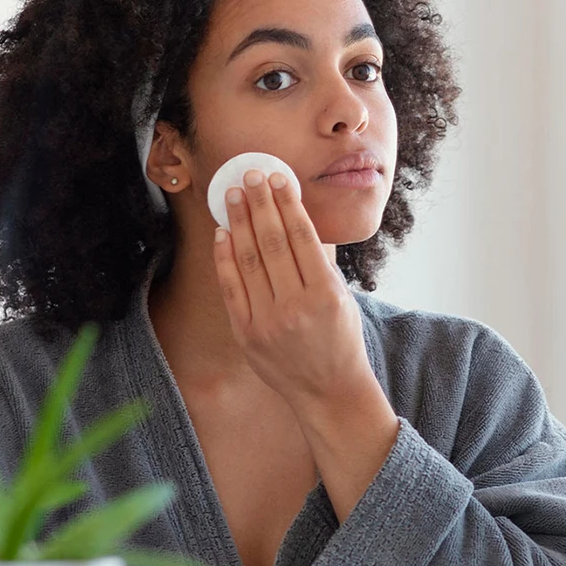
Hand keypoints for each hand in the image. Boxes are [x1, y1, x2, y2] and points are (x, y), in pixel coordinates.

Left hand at [212, 168, 400, 520]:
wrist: (328, 390)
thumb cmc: (341, 339)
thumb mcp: (343, 296)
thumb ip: (322, 260)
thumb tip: (300, 214)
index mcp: (325, 295)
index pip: (302, 237)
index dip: (288, 203)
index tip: (278, 177)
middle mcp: (295, 307)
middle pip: (272, 242)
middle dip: (260, 203)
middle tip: (250, 175)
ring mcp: (267, 322)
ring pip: (248, 260)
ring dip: (239, 222)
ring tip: (232, 194)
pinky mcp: (247, 334)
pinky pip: (231, 288)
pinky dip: (225, 258)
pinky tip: (223, 233)